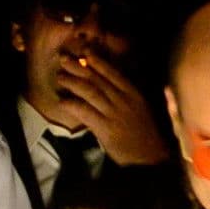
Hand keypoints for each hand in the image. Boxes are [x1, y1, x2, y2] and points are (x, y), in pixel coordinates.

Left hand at [56, 51, 168, 165]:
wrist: (149, 157)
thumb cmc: (146, 134)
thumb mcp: (141, 109)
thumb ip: (128, 96)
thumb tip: (112, 84)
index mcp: (133, 93)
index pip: (113, 72)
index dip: (97, 61)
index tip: (85, 51)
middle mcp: (123, 99)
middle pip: (97, 79)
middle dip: (78, 67)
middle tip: (64, 59)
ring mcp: (113, 113)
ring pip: (89, 91)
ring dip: (72, 82)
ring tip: (60, 77)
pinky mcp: (104, 127)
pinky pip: (84, 111)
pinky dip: (71, 105)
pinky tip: (62, 101)